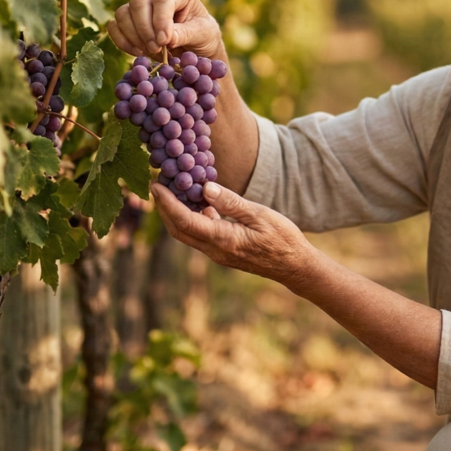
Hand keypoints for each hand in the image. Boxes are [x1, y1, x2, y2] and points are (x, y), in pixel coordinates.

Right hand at [107, 0, 222, 59]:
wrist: (195, 46)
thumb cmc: (203, 35)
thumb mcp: (203, 33)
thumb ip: (186, 33)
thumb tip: (166, 38)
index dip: (161, 20)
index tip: (165, 41)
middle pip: (138, 4)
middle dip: (145, 30)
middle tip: (157, 49)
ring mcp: (139, 5)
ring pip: (123, 14)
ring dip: (133, 36)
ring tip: (150, 52)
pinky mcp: (128, 20)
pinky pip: (114, 26)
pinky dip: (122, 41)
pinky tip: (137, 53)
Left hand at [152, 181, 321, 287]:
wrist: (294, 266)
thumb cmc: (283, 239)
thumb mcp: (260, 214)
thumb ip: (231, 202)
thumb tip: (204, 188)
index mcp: (223, 240)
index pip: (185, 220)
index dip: (167, 202)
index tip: (156, 184)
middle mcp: (215, 250)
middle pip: (178, 230)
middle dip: (164, 208)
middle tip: (157, 184)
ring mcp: (218, 254)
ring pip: (187, 234)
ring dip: (176, 213)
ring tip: (174, 189)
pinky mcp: (223, 252)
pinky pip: (200, 235)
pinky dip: (192, 218)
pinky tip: (199, 202)